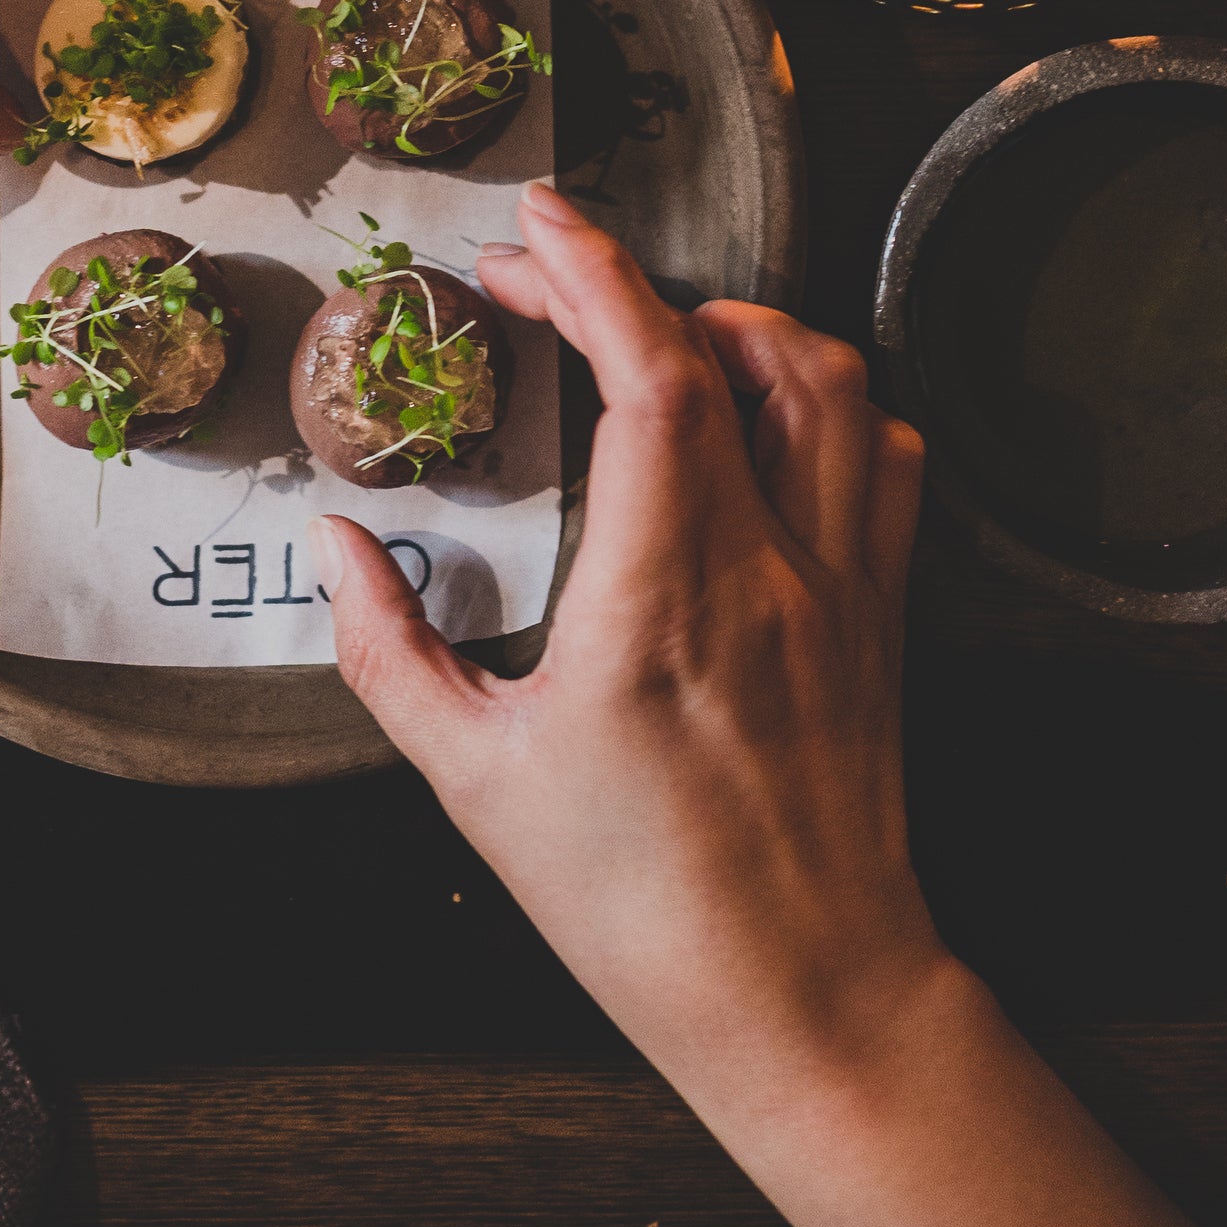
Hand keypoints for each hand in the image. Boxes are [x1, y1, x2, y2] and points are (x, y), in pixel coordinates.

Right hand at [322, 183, 944, 1101]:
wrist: (805, 995)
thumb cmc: (641, 908)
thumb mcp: (474, 781)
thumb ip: (391, 649)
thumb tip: (336, 548)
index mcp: (665, 600)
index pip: (652, 377)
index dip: (592, 275)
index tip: (532, 230)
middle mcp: (771, 571)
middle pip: (736, 354)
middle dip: (632, 285)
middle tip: (550, 285)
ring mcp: (844, 588)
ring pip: (836, 386)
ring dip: (745, 328)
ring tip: (660, 333)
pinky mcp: (883, 618)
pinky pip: (889, 457)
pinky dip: (831, 402)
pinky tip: (767, 419)